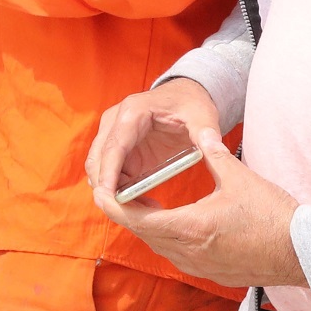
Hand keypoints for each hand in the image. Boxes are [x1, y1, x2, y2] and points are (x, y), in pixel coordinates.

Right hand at [86, 77, 222, 204]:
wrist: (184, 96)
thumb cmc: (191, 104)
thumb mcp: (202, 116)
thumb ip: (207, 132)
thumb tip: (213, 146)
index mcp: (133, 111)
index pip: (114, 145)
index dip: (109, 172)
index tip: (109, 198)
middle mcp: (115, 120)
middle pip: (98, 158)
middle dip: (104, 186)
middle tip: (123, 214)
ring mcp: (113, 133)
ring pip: (98, 166)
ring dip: (110, 189)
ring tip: (136, 211)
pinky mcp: (118, 146)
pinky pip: (109, 171)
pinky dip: (117, 188)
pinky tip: (138, 202)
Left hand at [94, 126, 306, 288]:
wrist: (305, 253)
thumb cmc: (274, 216)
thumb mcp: (239, 178)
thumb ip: (213, 154)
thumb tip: (201, 134)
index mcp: (189, 228)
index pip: (135, 219)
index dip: (113, 204)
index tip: (100, 190)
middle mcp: (188, 252)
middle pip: (141, 232)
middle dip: (125, 211)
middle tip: (113, 189)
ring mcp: (198, 266)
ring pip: (156, 244)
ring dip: (144, 224)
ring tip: (137, 200)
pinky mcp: (209, 272)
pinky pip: (174, 253)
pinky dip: (163, 235)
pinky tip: (167, 219)